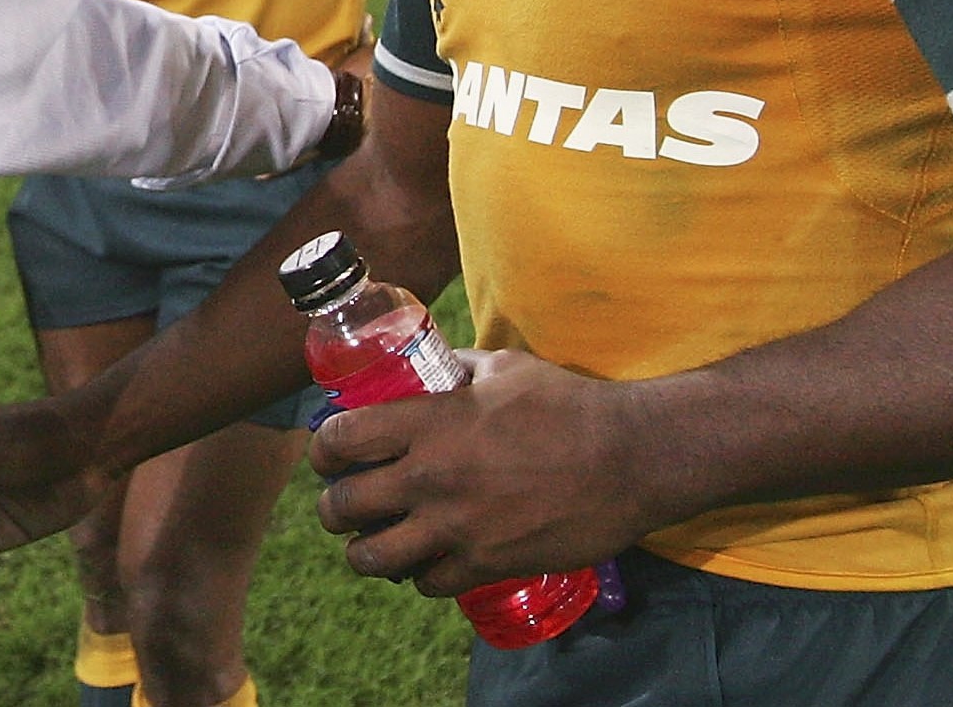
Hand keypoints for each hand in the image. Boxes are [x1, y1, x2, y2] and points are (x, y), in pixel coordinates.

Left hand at [307, 349, 656, 595]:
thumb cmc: (568, 405)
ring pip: (371, 558)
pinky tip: (427, 561)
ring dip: (364, 551)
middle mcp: (431, 478)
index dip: (321, 450)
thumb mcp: (503, 368)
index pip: (338, 440)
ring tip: (374, 542)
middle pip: (342, 507)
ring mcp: (456, 527)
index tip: (328, 455)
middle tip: (344, 503)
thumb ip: (455, 371)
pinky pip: (426, 584)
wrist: (630, 458)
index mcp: (428, 424)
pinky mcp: (486, 564)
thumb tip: (427, 367)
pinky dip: (419, 576)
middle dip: (333, 507)